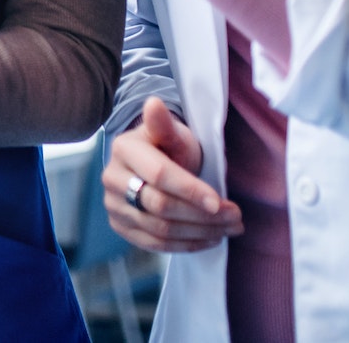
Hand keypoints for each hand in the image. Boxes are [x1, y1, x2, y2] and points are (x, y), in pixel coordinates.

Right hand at [103, 98, 241, 252]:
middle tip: (236, 218)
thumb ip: (164, 124)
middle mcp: (113, 178)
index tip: (220, 202)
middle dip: (202, 216)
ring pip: (159, 230)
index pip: (160, 175)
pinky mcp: (120, 226)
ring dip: (199, 233)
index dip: (191, 190)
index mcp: (124, 149)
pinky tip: (209, 239)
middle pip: (161, 207)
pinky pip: (153, 244)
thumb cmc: (169, 146)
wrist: (154, 164)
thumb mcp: (173, 133)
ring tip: (229, 229)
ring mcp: (113, 205)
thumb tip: (154, 103)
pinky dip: (185, 246)